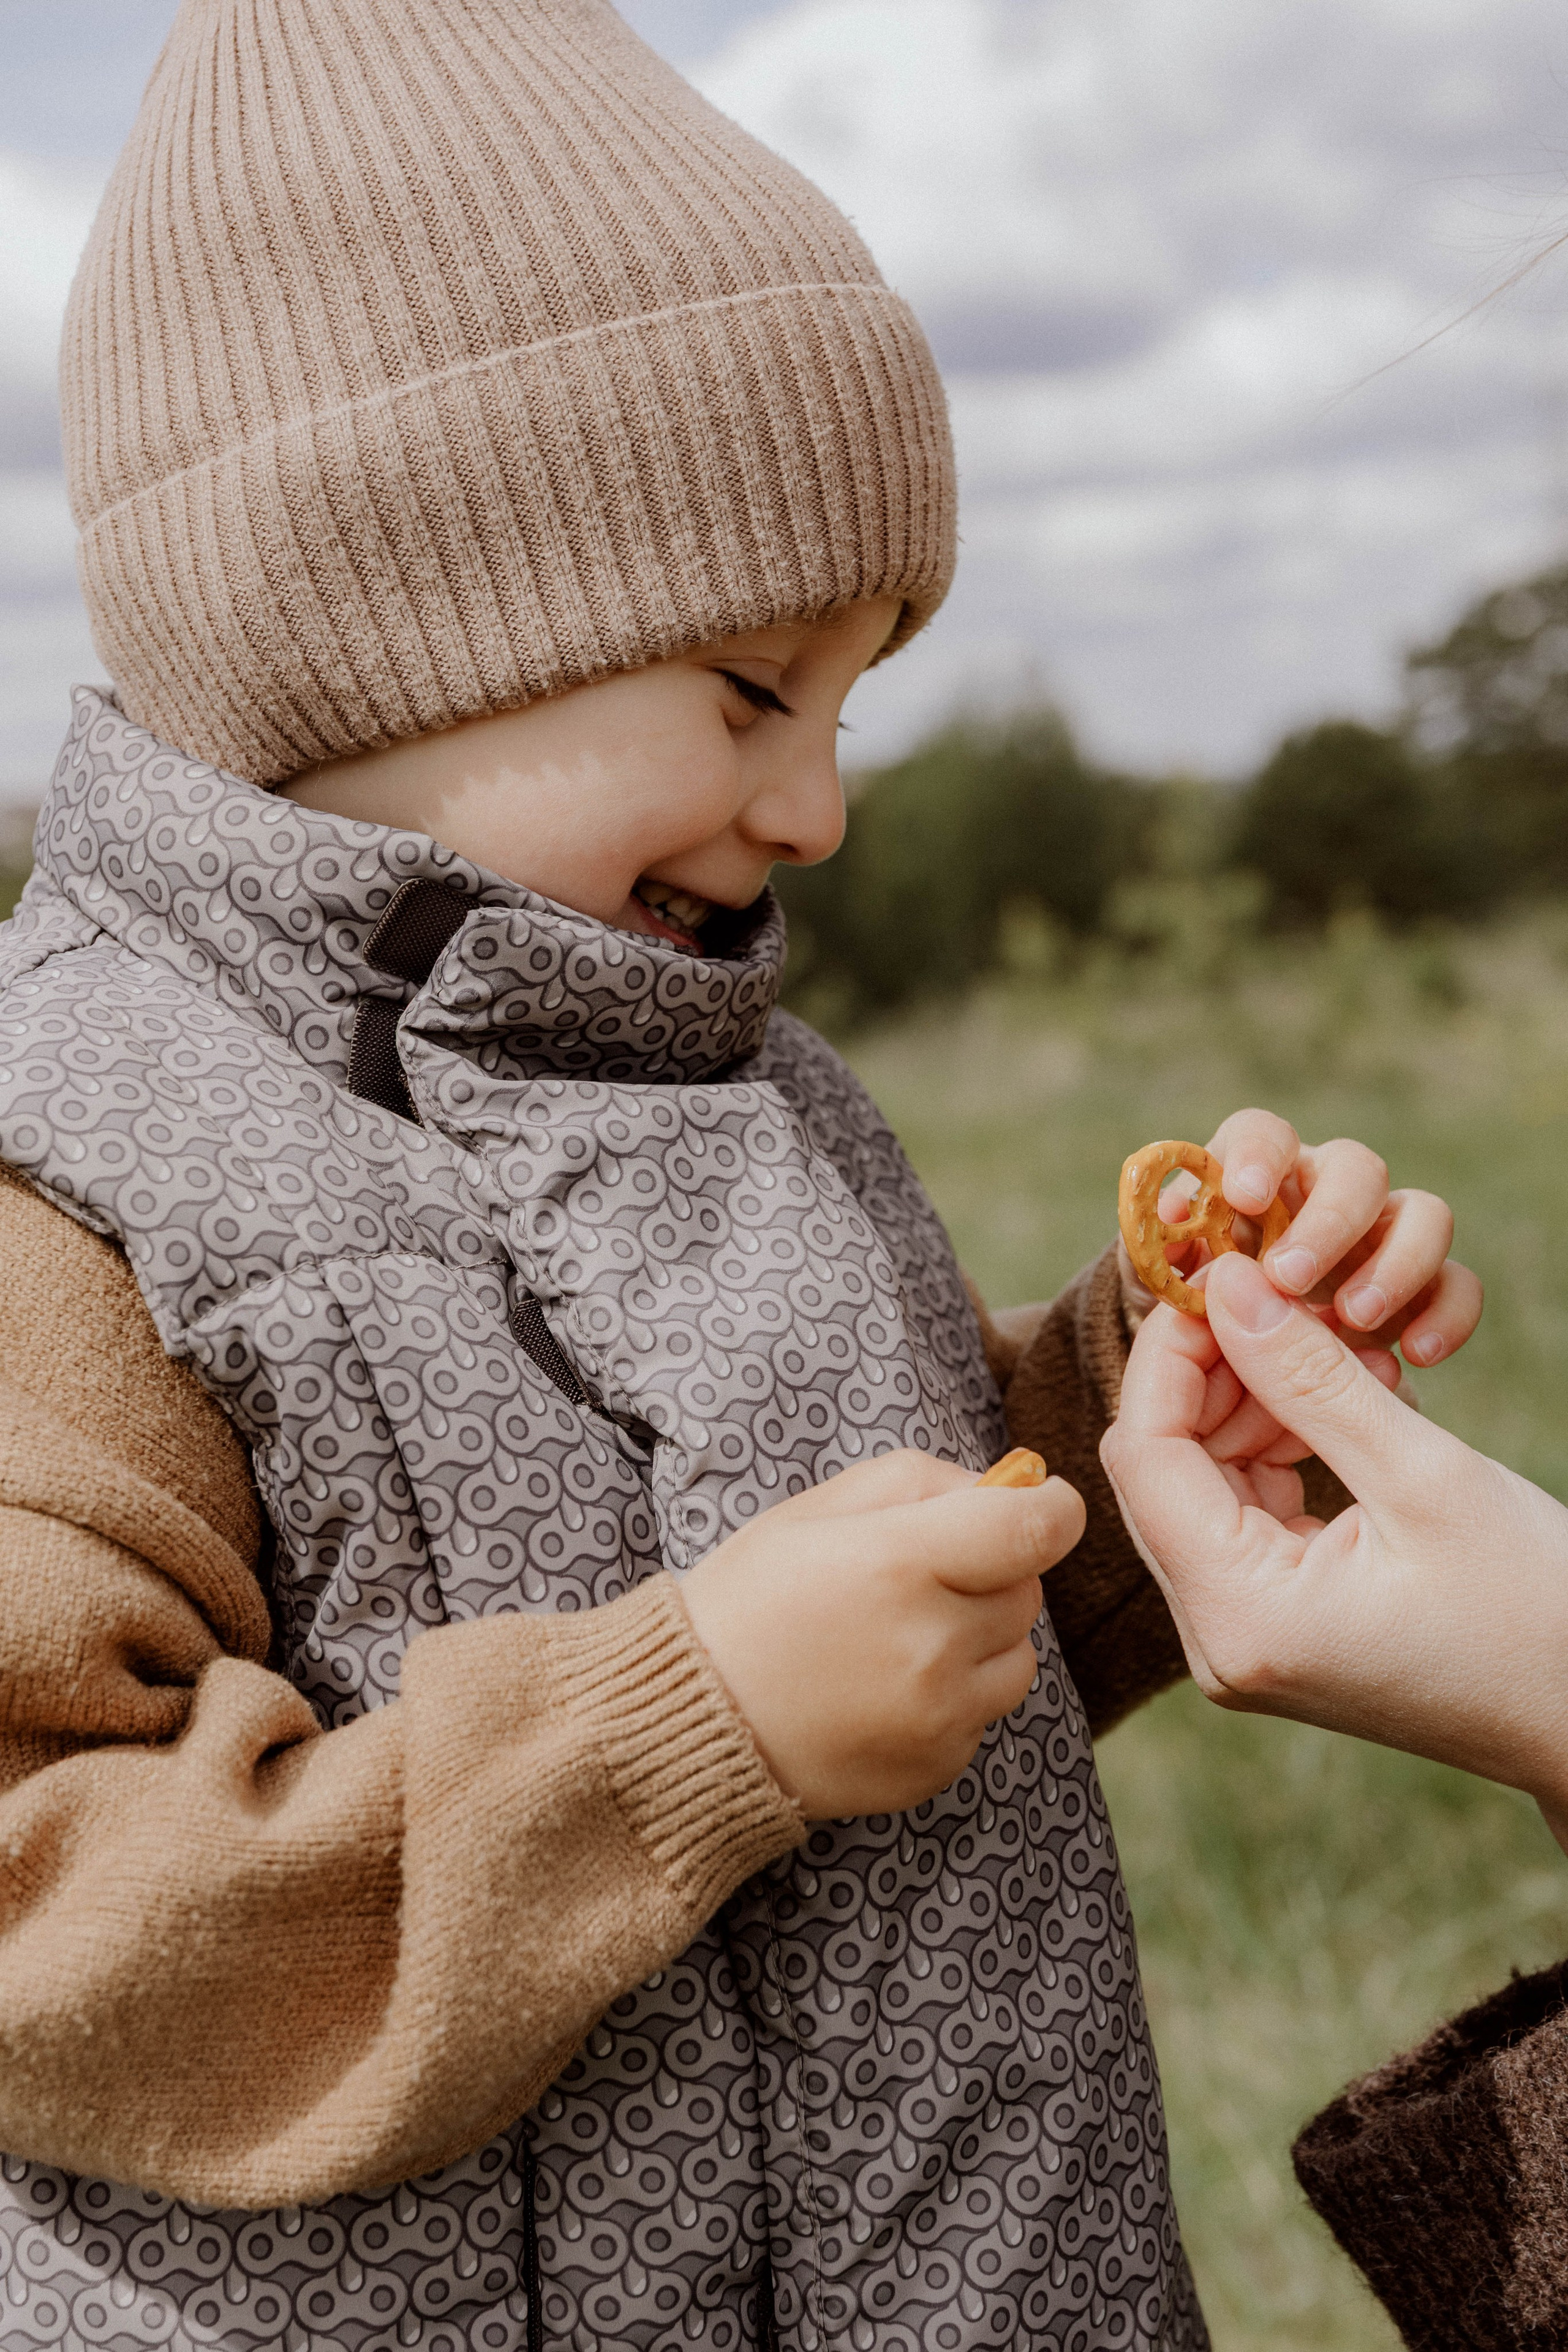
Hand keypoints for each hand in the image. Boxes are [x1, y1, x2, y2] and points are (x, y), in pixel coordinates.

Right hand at [679, 1450, 1085, 1818]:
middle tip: (923, 1577)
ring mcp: (939, 1716)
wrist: (696, 1718)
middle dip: (994, 1573)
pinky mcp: (938, 1766)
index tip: (1041, 1503)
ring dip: (983, 1639)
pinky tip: (888, 1689)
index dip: (1053, 1508)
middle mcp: (931, 1645)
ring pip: (1019, 1657)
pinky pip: (984, 1714)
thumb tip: (1004, 1488)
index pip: (1036, 1528)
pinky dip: (957, 1696)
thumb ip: (919, 1481)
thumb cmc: (752, 1598)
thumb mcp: (815, 1510)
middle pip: (1027, 1591)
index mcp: (900, 1563)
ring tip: (905, 1637)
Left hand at [1101, 1253, 1567, 1830]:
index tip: (1226, 1276)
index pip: (1143, 1454)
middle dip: (1215, 1375)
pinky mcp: (1274, 1630)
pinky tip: (1338, 1410)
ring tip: (1337, 1359)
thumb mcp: (1422, 1474)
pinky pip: (1239, 1515)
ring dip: (1251, 1407)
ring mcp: (1242, 1642)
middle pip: (1160, 1470)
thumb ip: (1309, 1378)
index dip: (1172, 1353)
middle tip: (1289, 1307)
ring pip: (1198, 1484)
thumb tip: (1227, 1286)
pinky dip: (1275, 1451)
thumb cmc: (1533, 1608)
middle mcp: (1218, 1642)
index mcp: (1240, 1616)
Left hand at [1116, 1107, 1481, 1369]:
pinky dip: (1446, 1313)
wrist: (1237, 1382)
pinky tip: (1415, 1356)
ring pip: (1423, 1212)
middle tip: (1289, 1278)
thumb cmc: (1194, 1320)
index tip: (1245, 1197)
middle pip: (1355, 1167)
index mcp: (1259, 1181)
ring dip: (1395, 1263)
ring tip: (1354, 1319)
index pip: (1264, 1133)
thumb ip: (1159, 1254)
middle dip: (1328, 1221)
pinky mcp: (1423, 1289)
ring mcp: (1383, 1237)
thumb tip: (1173, 1215)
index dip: (1258, 1154)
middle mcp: (1327, 1194)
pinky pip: (1458, 1282)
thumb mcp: (1162, 1293)